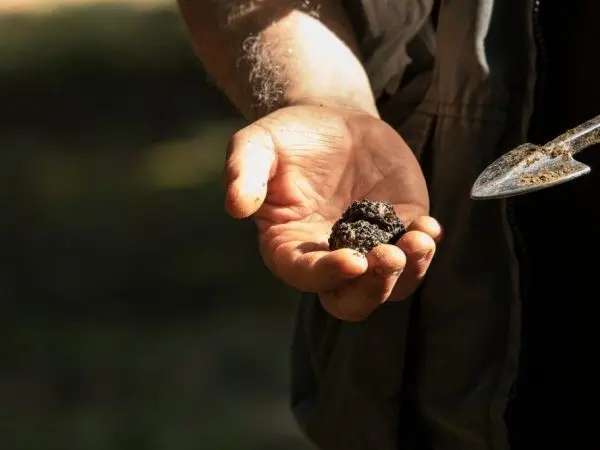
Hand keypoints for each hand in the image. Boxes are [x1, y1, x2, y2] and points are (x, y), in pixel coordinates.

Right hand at [223, 103, 441, 320]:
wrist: (330, 120)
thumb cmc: (288, 137)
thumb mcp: (256, 146)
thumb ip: (243, 173)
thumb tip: (236, 207)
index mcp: (290, 247)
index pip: (306, 275)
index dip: (328, 274)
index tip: (353, 259)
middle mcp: (329, 257)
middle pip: (352, 300)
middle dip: (374, 288)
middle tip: (388, 257)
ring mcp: (368, 246)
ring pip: (392, 284)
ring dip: (409, 271)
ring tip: (419, 239)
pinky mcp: (399, 227)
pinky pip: (415, 252)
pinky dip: (426, 246)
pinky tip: (428, 226)